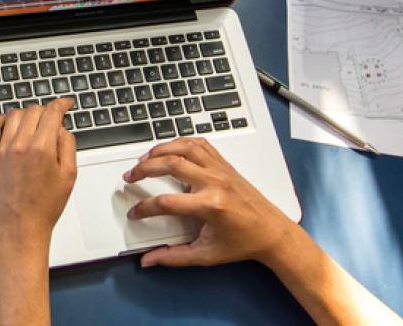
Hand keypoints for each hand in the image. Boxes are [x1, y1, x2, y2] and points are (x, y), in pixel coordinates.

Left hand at [0, 98, 77, 248]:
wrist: (21, 225)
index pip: (52, 112)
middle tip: (52, 119)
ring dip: (26, 114)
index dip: (62, 104)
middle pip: (33, 111)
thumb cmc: (46, 205)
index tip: (66, 103)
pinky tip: (9, 122)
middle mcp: (20, 144)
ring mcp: (2, 149)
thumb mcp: (69, 175)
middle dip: (46, 111)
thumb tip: (61, 128)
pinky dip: (1, 119)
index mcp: (42, 148)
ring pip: (14, 115)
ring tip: (33, 123)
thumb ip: (68, 145)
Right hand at [123, 137, 300, 267]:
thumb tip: (149, 260)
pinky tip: (169, 149)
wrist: (272, 232)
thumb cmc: (243, 243)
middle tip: (130, 175)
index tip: (135, 213)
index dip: (144, 208)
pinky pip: (200, 145)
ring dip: (160, 149)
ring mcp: (221, 170)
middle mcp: (215, 182)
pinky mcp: (225, 165)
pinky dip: (181, 142)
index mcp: (210, 205)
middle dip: (144, 168)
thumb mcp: (206, 254)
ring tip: (144, 158)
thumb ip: (174, 257)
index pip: (166, 202)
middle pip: (170, 164)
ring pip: (184, 147)